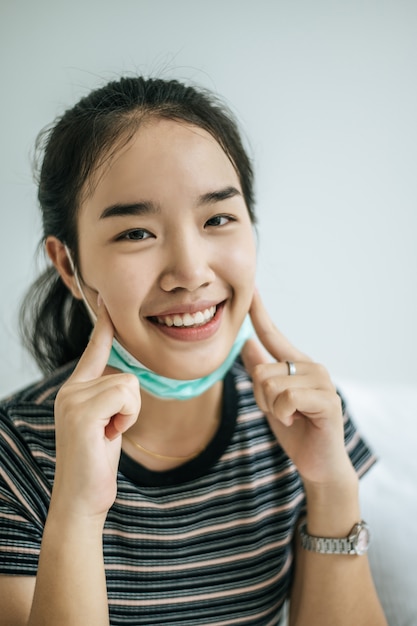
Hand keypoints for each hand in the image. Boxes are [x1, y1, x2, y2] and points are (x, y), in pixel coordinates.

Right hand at [52, 298, 140, 519]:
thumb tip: (125, 383)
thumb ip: (109, 399)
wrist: (81, 499)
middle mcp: (71, 390)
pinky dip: (127, 418)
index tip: (105, 300)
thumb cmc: (97, 463)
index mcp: (76, 390)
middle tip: (110, 432)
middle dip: (130, 407)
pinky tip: (108, 437)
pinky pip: (126, 396)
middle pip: (125, 374)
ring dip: (129, 414)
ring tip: (108, 435)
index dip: (103, 326)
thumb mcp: (106, 423)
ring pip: (128, 384)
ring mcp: (73, 399)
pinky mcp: (81, 411)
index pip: (94, 350)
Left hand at [241, 290, 353, 486]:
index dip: (260, 313)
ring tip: (292, 417)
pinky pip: (286, 398)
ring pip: (271, 384)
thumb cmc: (296, 431)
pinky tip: (298, 422)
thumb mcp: (271, 400)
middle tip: (283, 412)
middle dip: (262, 398)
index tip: (252, 288)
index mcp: (296, 364)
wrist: (318, 464)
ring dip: (273, 408)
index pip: (273, 335)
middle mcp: (311, 367)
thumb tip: (246, 343)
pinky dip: (283, 415)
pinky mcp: (327, 399)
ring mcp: (322, 381)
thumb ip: (261, 372)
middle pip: (261, 369)